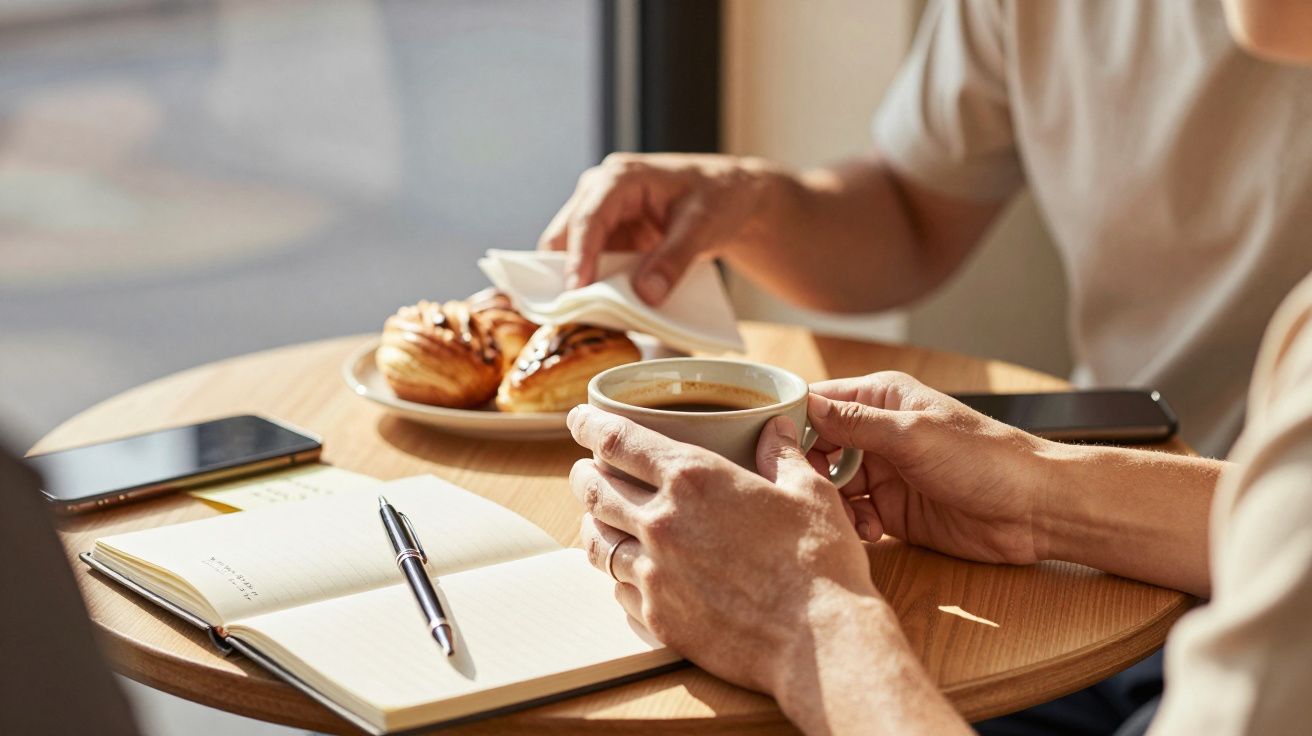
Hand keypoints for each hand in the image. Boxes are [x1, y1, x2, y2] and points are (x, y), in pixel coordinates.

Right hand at [539, 153, 787, 302]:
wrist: (730, 195)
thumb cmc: (717, 196)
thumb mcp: (702, 226)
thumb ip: (674, 260)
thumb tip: (645, 295)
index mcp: (620, 178)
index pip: (589, 218)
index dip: (578, 255)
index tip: (576, 289)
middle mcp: (600, 193)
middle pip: (565, 235)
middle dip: (567, 272)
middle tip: (575, 312)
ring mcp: (601, 216)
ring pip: (571, 253)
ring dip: (580, 283)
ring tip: (590, 316)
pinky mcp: (609, 238)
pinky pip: (591, 265)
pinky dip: (596, 286)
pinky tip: (607, 309)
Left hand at [565, 404, 878, 696]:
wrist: (819, 641)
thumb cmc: (819, 561)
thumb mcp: (809, 492)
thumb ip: (783, 455)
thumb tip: (777, 429)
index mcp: (693, 477)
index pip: (618, 439)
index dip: (589, 424)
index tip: (578, 419)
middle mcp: (661, 522)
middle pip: (595, 489)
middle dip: (584, 473)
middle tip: (585, 469)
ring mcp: (653, 573)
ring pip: (597, 541)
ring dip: (593, 524)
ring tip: (598, 519)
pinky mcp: (657, 618)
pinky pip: (617, 588)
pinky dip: (617, 574)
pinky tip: (628, 571)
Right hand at [808, 372, 1057, 565]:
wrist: (1035, 509)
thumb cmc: (984, 458)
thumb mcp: (912, 435)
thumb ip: (855, 423)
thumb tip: (804, 406)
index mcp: (881, 400)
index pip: (818, 402)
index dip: (789, 422)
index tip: (767, 446)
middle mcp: (878, 433)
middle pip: (817, 448)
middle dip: (807, 470)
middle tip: (803, 490)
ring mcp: (886, 473)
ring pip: (832, 486)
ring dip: (831, 503)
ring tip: (845, 515)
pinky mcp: (895, 511)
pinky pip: (856, 516)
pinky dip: (855, 525)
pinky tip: (871, 532)